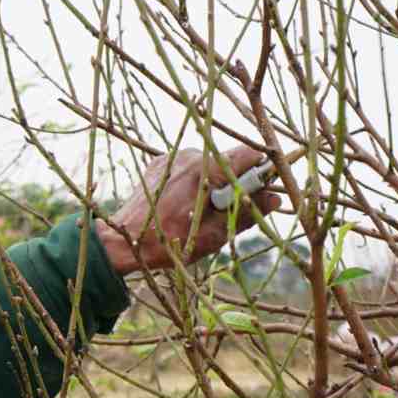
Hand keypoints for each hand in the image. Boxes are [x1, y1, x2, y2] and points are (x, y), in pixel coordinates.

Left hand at [97, 146, 281, 273]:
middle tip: (228, 209)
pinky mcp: (161, 163)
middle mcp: (190, 155)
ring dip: (214, 183)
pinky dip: (195, 182)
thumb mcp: (213, 235)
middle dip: (236, 181)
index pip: (249, 154)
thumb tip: (275, 198)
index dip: (261, 171)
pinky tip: (183, 204)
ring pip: (209, 163)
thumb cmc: (168, 243)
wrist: (121, 241)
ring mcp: (173, 157)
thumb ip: (246, 212)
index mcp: (205, 170)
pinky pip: (189, 167)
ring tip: (201, 211)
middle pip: (229, 159)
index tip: (262, 190)